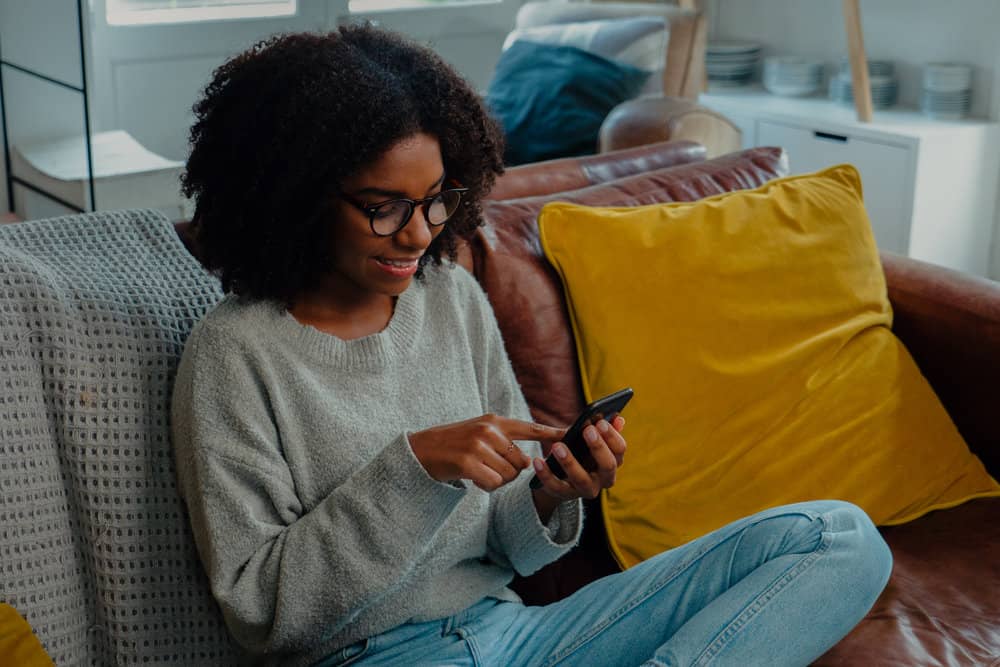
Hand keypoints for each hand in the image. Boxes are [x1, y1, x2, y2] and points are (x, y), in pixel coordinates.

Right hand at [409, 414, 565, 490]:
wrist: (421, 450)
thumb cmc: (454, 445)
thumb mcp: (479, 433)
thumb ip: (504, 441)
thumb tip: (528, 463)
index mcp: (494, 421)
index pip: (530, 428)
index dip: (553, 434)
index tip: (573, 434)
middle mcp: (489, 430)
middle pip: (521, 462)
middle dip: (510, 471)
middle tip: (489, 468)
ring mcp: (478, 445)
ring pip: (508, 474)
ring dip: (497, 480)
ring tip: (479, 471)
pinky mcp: (468, 462)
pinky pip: (494, 483)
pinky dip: (486, 486)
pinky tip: (473, 479)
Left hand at [531, 415, 625, 503]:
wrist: (563, 477)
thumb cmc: (581, 452)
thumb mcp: (591, 441)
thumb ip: (604, 430)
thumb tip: (618, 419)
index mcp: (613, 462)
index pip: (620, 450)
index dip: (612, 436)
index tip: (600, 422)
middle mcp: (604, 479)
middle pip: (608, 465)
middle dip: (598, 447)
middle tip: (587, 430)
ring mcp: (586, 489)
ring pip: (581, 479)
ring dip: (569, 462)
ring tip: (557, 446)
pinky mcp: (566, 495)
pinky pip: (556, 487)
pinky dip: (546, 474)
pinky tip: (538, 460)